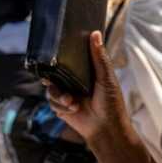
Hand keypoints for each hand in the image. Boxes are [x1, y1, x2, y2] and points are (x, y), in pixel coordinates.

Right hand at [46, 30, 130, 146]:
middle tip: (50, 79)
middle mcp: (74, 82)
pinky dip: (61, 106)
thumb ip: (99, 57)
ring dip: (59, 95)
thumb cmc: (111, 102)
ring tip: (71, 101)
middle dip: (52, 78)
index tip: (51, 54)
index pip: (69, 60)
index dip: (59, 57)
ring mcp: (67, 94)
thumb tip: (95, 33)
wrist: (106, 128)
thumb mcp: (106, 78)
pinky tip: (73, 109)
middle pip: (54, 74)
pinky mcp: (62, 107)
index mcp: (85, 72)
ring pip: (51, 89)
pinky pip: (52, 102)